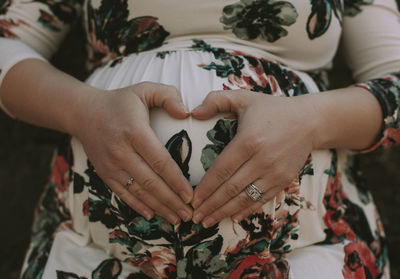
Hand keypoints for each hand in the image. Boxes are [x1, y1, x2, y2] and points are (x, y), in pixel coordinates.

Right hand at [72, 82, 192, 223]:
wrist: (84, 113)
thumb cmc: (120, 102)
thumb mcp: (144, 89)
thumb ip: (168, 95)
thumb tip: (186, 114)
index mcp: (135, 132)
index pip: (160, 161)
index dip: (176, 181)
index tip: (190, 195)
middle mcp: (122, 151)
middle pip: (151, 182)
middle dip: (171, 201)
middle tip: (189, 214)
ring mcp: (111, 165)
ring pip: (138, 192)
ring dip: (159, 207)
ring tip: (176, 219)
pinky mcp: (104, 173)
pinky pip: (123, 193)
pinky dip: (138, 206)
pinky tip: (152, 215)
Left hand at [190, 90, 316, 226]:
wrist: (309, 121)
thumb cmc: (272, 109)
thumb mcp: (243, 97)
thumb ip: (216, 100)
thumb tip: (192, 113)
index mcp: (248, 141)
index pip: (221, 170)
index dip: (205, 188)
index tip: (192, 199)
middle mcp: (261, 160)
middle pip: (230, 188)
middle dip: (210, 205)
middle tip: (195, 217)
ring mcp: (274, 173)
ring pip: (245, 198)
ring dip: (224, 212)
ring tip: (208, 221)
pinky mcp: (284, 180)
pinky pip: (262, 199)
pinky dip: (246, 210)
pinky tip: (233, 217)